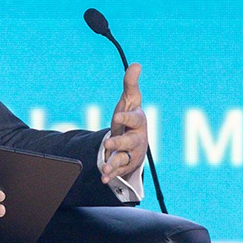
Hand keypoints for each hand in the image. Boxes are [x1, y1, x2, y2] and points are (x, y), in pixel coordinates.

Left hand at [101, 62, 147, 183]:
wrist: (133, 140)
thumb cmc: (130, 118)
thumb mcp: (129, 101)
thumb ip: (130, 85)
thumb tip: (136, 64)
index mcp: (138, 121)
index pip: (135, 119)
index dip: (126, 117)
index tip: (117, 116)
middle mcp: (137, 139)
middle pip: (131, 141)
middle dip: (119, 143)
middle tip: (107, 143)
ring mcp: (131, 153)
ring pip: (125, 158)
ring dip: (115, 163)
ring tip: (105, 168)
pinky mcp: (125, 165)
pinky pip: (118, 171)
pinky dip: (111, 174)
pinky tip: (103, 178)